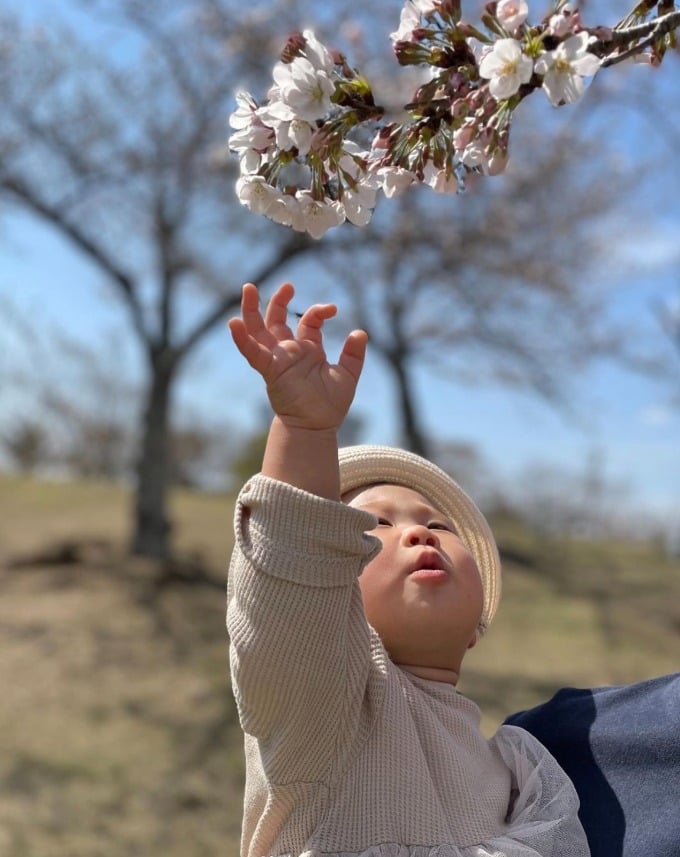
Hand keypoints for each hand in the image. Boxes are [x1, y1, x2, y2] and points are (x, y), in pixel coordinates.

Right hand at [229, 282, 367, 431]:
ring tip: (249, 288)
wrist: (317, 426)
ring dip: (251, 310)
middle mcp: (290, 351)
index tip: (333, 309)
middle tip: (287, 286)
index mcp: (308, 350)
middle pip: (276, 320)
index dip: (319, 311)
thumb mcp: (347, 375)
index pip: (309, 321)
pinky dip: (242, 340)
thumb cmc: (330, 404)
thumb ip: (353, 355)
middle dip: (278, 301)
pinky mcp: (270, 370)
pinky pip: (253, 353)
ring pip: (258, 330)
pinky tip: (233, 324)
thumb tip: (360, 333)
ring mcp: (277, 359)